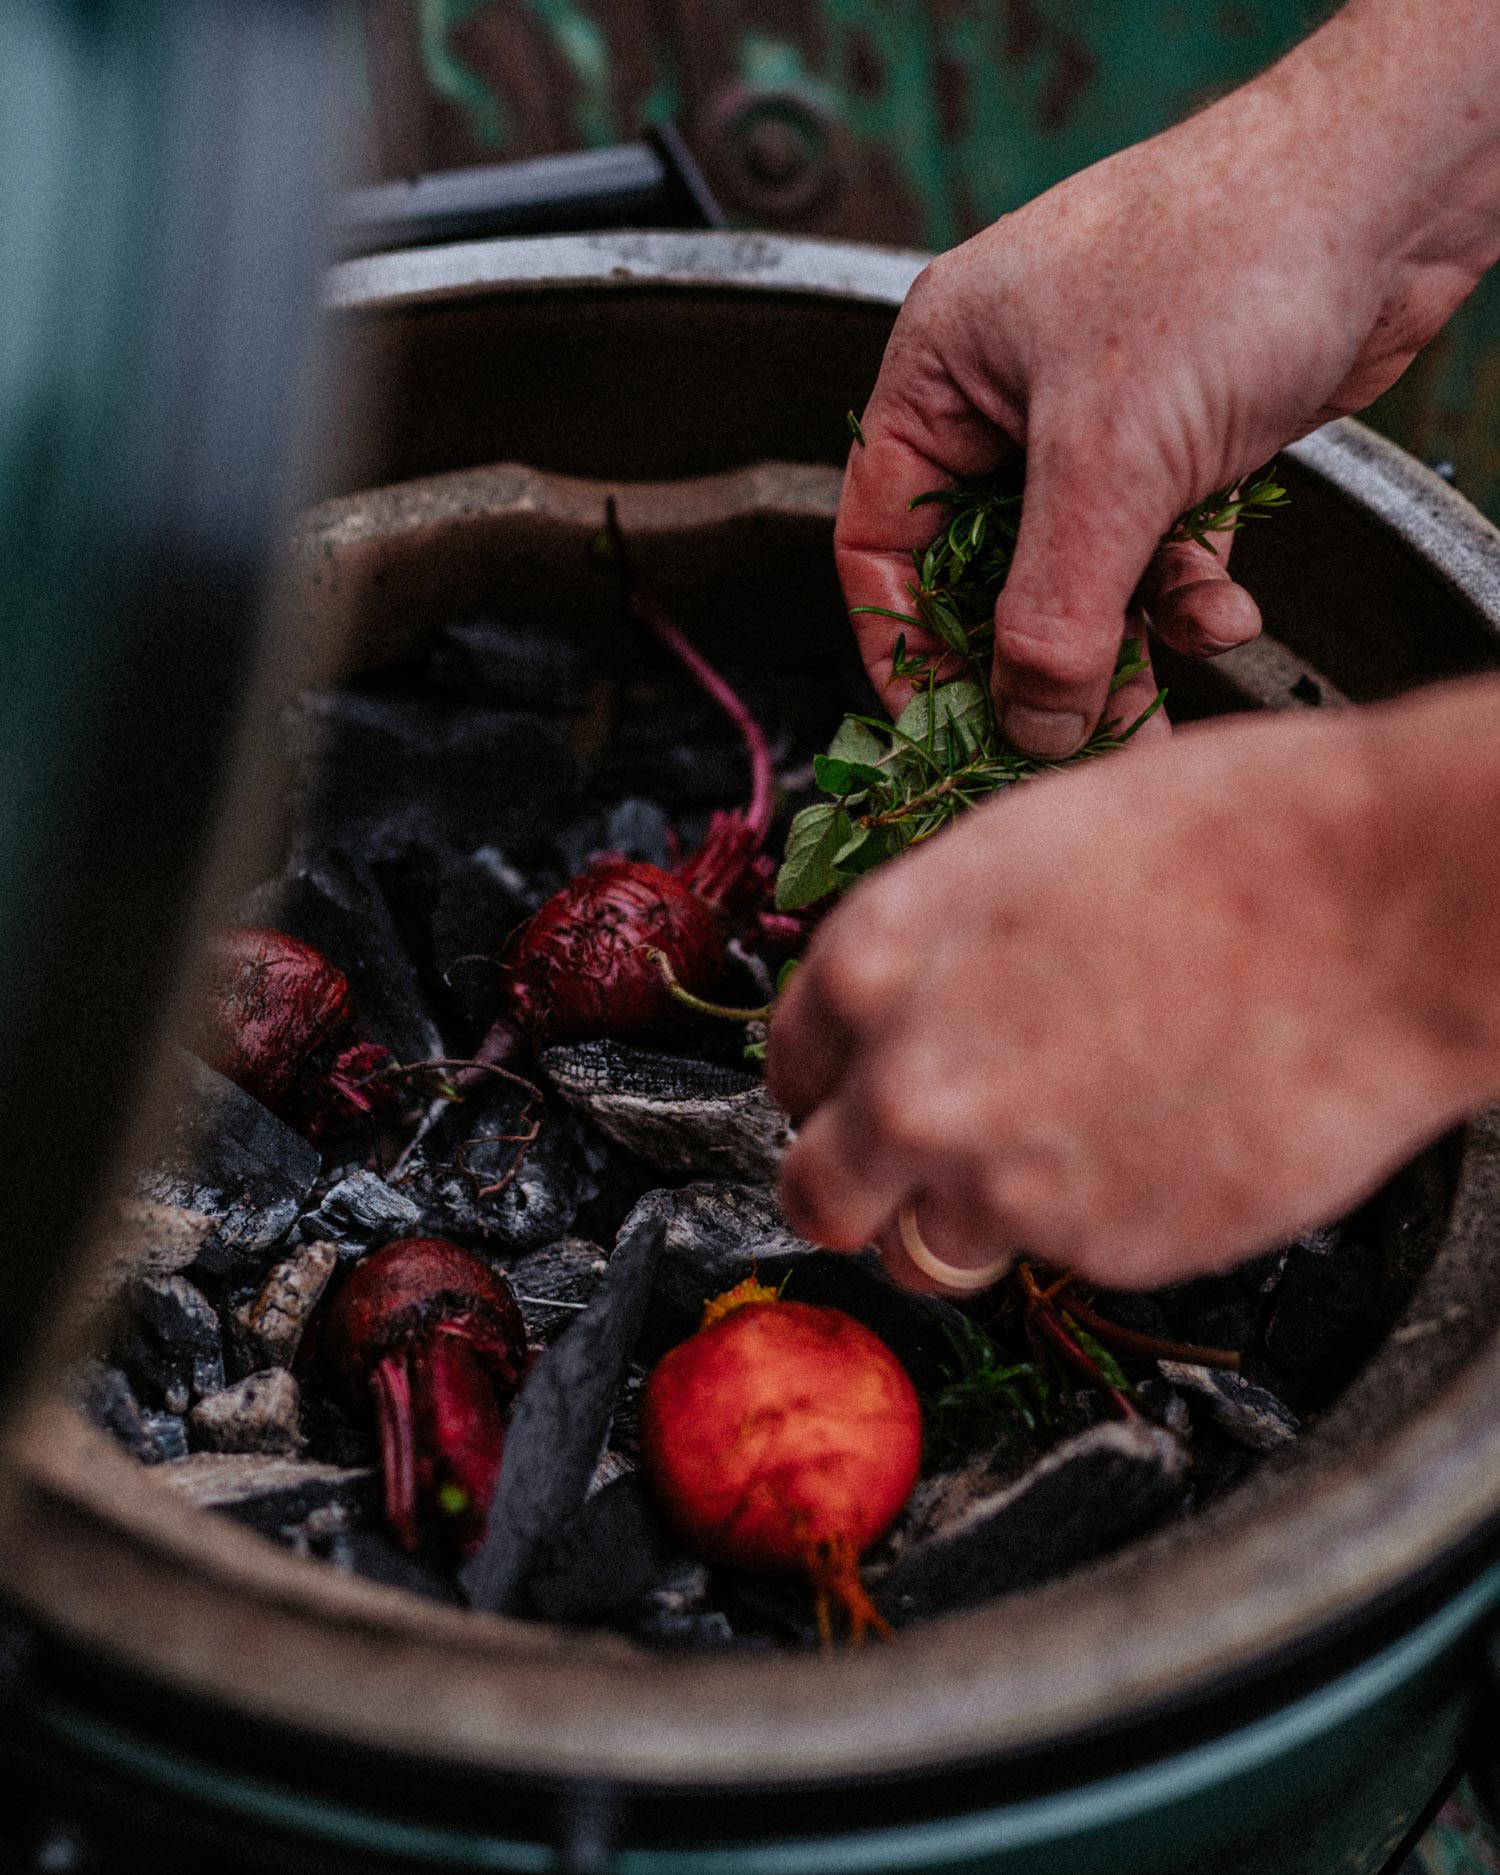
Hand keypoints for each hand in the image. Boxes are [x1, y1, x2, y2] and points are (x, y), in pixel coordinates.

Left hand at [768, 695, 1499, 1291]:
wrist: (1378, 905)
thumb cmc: (1225, 840)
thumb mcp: (1019, 848)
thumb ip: (929, 949)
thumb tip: (903, 1006)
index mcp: (875, 966)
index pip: (787, 1069)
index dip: (828, 1085)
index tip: (858, 1095)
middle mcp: (912, 1088)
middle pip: (819, 1195)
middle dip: (856, 1186)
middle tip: (911, 1171)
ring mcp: (1003, 1182)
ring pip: (925, 1253)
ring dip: (964, 1222)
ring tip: (1052, 1161)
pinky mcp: (1102, 1249)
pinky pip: (1057, 1259)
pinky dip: (1090, 1223)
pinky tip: (1154, 1144)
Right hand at [838, 10, 1499, 759]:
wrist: (1389, 191)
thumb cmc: (1225, 261)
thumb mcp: (1107, 461)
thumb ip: (1053, 610)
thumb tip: (1027, 722)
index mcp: (941, 371)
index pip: (880, 537)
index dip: (903, 640)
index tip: (940, 724)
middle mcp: (1010, 397)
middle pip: (986, 571)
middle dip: (1029, 660)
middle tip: (1055, 739)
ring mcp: (1100, 419)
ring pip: (1080, 573)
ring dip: (1119, 645)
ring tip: (1149, 710)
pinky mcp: (1183, 440)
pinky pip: (1159, 550)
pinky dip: (1187, 594)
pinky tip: (1224, 616)